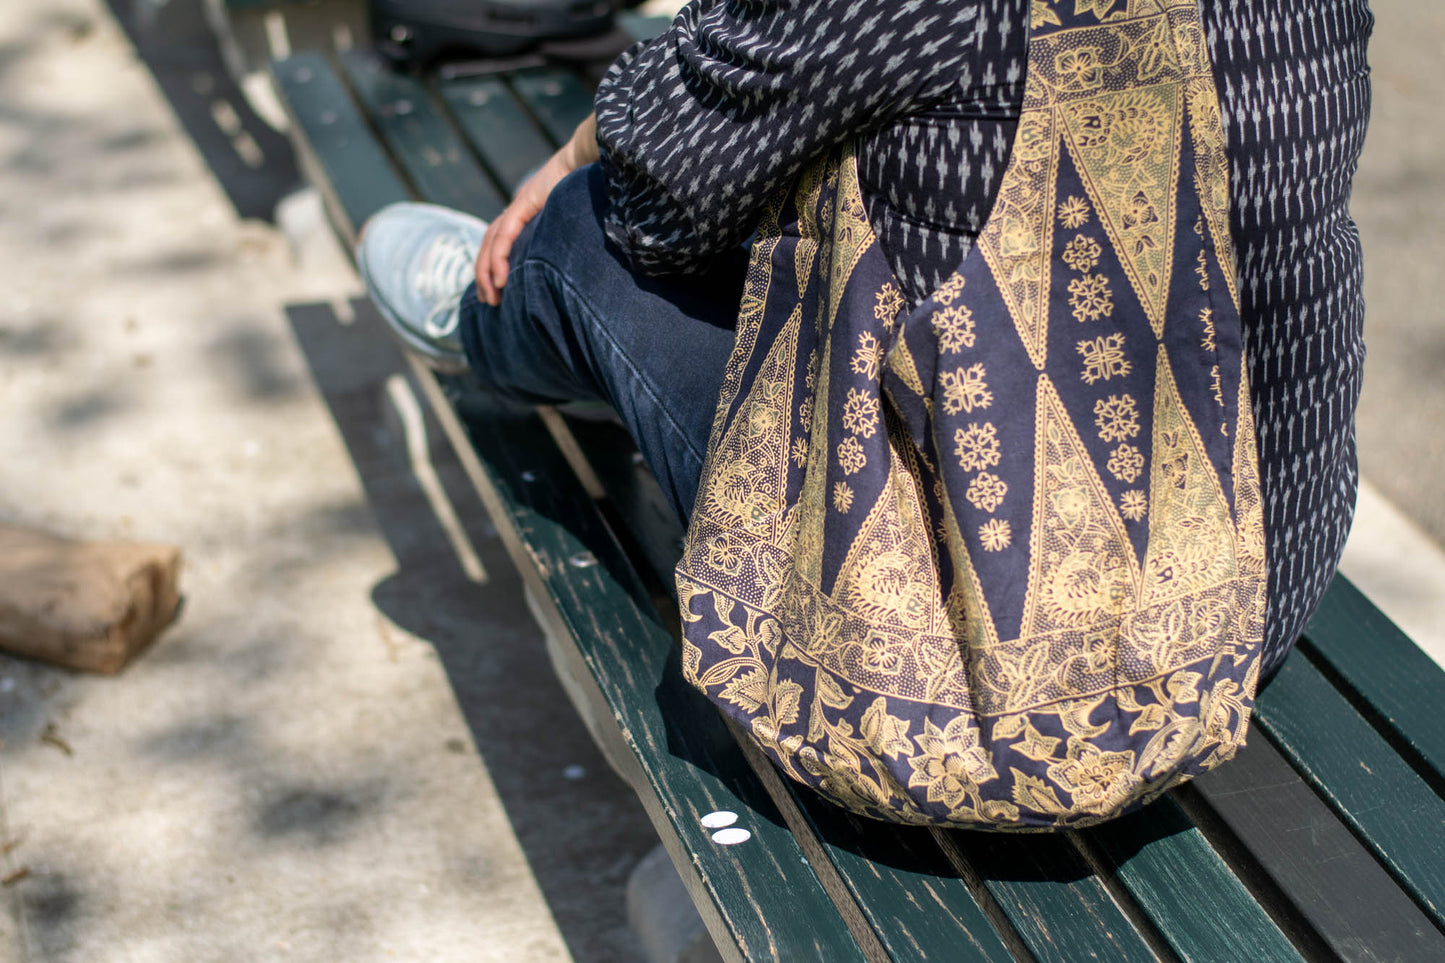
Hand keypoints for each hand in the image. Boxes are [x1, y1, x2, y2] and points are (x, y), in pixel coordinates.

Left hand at [475, 114, 598, 305]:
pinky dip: (498, 259)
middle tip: (488, 301)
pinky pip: (504, 236)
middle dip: (485, 275)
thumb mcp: (576, 223)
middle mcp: (518, 210)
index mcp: (528, 213)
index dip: (495, 266)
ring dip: (486, 272)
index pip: (501, 242)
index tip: (497, 292)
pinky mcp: (523, 204)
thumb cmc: (593, 190)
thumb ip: (569, 240)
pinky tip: (500, 280)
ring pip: (491, 243)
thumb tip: (582, 271)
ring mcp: (518, 205)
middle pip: (491, 245)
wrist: (592, 158)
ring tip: (491, 298)